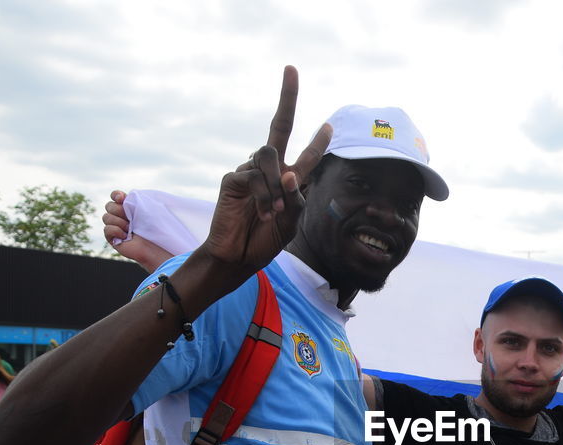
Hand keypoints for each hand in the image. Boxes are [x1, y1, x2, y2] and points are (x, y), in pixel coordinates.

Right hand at [103, 190, 172, 272]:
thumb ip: (134, 200)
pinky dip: (116, 231)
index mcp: (129, 207)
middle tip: (131, 219)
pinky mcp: (112, 238)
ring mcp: (115, 227)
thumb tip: (121, 197)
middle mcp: (121, 216)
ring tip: (130, 229)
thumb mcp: (146, 209)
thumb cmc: (154, 228)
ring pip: (106, 217)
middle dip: (119, 211)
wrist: (154, 246)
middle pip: (109, 206)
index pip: (115, 196)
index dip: (116, 195)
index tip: (122, 198)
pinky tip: (126, 236)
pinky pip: (106, 229)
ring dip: (119, 222)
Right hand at [199, 65, 331, 275]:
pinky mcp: (232, 178)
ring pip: (269, 155)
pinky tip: (262, 213)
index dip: (318, 140)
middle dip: (287, 97)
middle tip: (291, 69)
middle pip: (280, 126)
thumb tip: (291, 174)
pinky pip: (253, 174)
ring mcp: (249, 171)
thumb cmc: (265, 241)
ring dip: (276, 184)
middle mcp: (269, 169)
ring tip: (273, 212)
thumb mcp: (291, 224)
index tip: (330, 126)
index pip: (306, 154)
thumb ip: (295, 199)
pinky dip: (262, 195)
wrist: (238, 257)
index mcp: (288, 180)